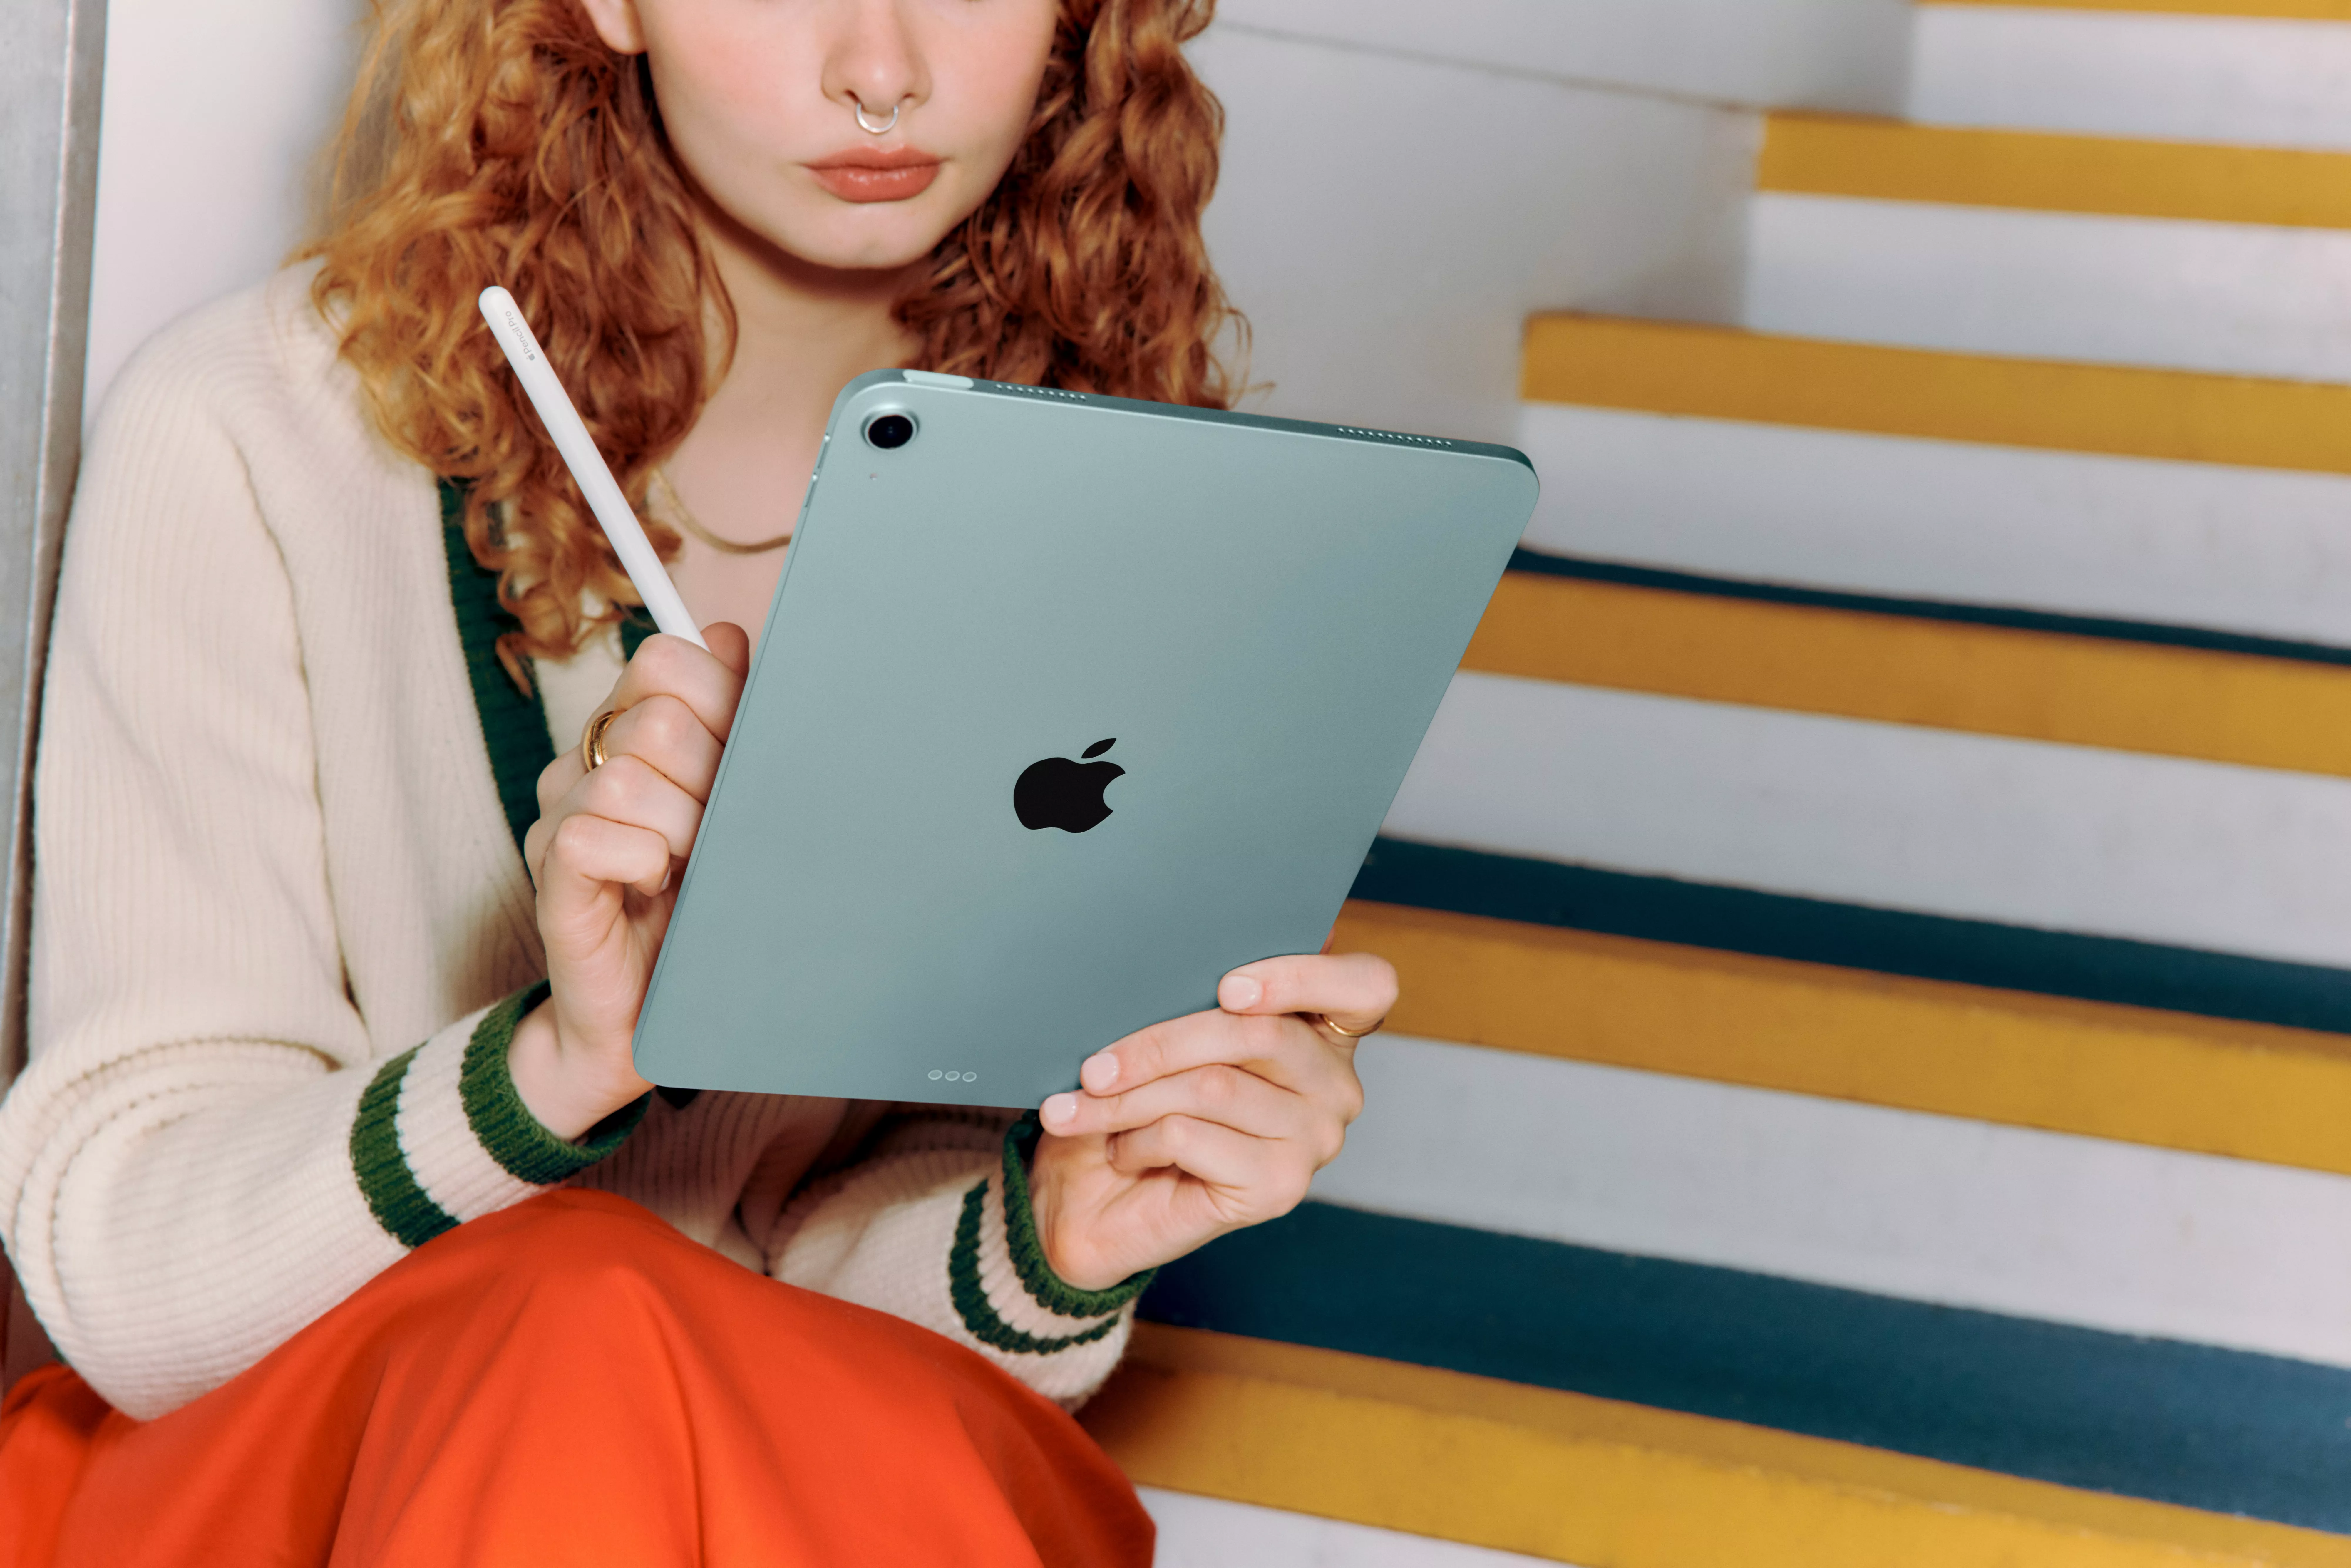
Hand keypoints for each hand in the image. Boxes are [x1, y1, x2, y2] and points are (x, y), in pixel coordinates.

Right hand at [508, 625, 749, 1138]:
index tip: (738, 762)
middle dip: (709, 775)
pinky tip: (652, 889)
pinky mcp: (552, 871)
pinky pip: (595, 834)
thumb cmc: (706, 899)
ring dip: (682, 828)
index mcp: (632, 732)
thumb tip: (728, 637)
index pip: (665, 661)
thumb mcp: (737, 801)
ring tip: (686, 868)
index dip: (718, 704)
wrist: (660, 1009)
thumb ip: (733, 718)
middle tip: (714, 832)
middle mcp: (586, 762)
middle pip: (656, 715)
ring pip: (628, 776)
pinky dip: (643, 863)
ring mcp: (561, 814)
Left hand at [1027, 951, 1393, 1290]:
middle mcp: (1334, 1085)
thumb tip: (1180, 953)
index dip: (1302, 976)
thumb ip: (1195, 994)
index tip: (1228, 988)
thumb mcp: (1162, 1032)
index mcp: (1323, 1029)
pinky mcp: (1280, 1187)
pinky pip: (1194, 1136)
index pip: (1367, 985)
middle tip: (1093, 1067)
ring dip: (1130, 1097)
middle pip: (1260, 1032)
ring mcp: (1316, 1139)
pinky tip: (1122, 1151)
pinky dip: (1139, 1139)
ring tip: (1086, 1108)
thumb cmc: (1133, 1100)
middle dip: (1159, 1044)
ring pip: (1214, 1085)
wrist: (1095, 1201)